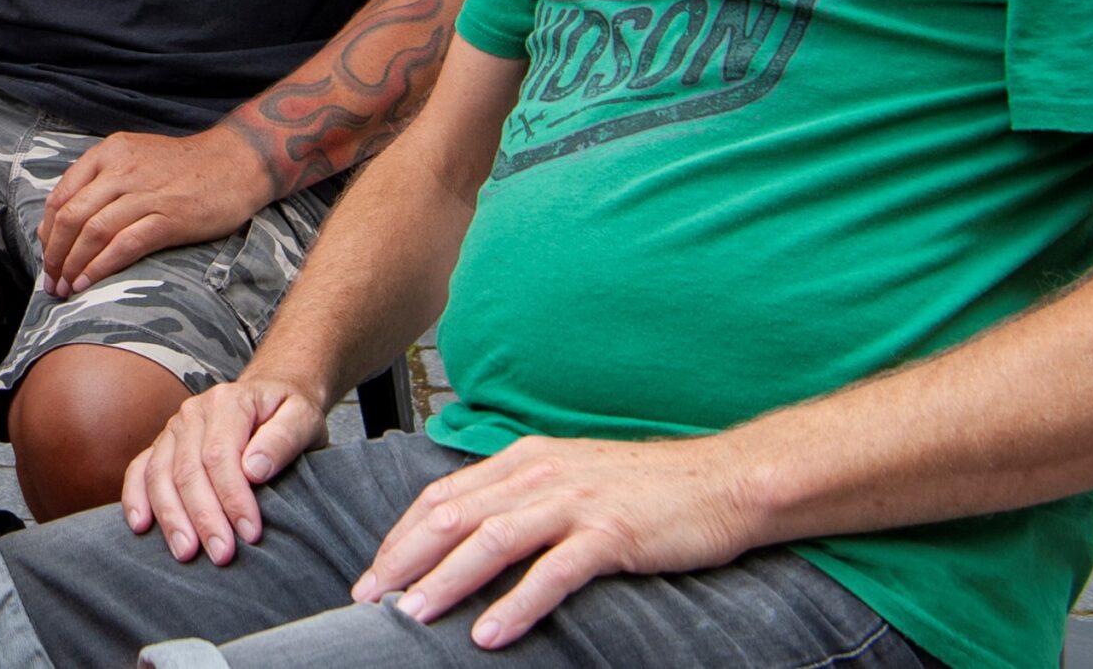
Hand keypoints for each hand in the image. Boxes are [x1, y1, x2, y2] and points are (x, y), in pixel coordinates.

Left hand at [36, 127, 273, 295]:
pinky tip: (89, 283)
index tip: (47, 256)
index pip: (61, 195)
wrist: (237, 162)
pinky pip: (124, 245)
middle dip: (54, 255)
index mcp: (108, 153)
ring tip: (66, 289)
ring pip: (93, 232)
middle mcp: (121, 169)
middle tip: (51, 282)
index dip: (47, 231)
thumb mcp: (135, 157)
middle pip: (70, 216)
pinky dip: (101, 267)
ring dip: (73, 266)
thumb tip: (67, 222)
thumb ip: (103, 181)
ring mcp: (146, 193)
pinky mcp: (170, 218)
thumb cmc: (183, 167)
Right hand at [122, 375, 330, 563]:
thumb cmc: (289, 411)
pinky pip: (139, 470)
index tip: (250, 532)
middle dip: (203, 517)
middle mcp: (193, 413)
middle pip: (188, 470)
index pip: (221, 455)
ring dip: (171, 517)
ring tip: (186, 553)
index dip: (233, 497)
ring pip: (160, 474)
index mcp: (227, 402)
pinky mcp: (163, 445)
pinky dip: (135, 498)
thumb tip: (254, 469)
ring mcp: (173, 429)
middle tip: (221, 555)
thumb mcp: (303, 417)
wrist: (271, 393)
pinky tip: (140, 526)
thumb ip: (284, 438)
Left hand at [351, 434, 758, 650]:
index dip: (402, 535)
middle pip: (453, 516)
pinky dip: (516, 604)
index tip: (374, 570)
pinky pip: (552, 572)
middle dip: (404, 559)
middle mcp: (538, 473)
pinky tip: (490, 632)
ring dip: (446, 582)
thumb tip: (470, 535)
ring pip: (491, 541)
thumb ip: (520, 499)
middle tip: (369, 597)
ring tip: (412, 617)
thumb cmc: (646, 488)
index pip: (442, 497)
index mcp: (522, 460)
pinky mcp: (610, 534)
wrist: (723, 480)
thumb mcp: (569, 479)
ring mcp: (574, 501)